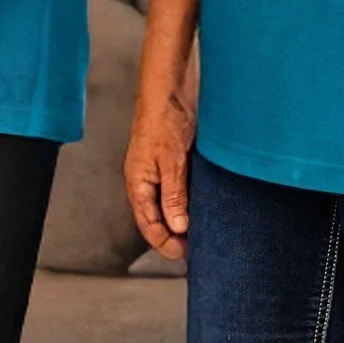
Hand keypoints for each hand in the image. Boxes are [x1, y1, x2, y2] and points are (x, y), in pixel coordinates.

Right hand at [125, 83, 195, 258]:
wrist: (171, 87)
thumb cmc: (164, 118)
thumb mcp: (170, 162)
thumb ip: (173, 196)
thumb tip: (178, 228)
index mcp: (138, 182)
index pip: (148, 224)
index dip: (164, 243)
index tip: (184, 256)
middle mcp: (147, 180)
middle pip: (157, 219)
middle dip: (174, 237)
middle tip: (196, 251)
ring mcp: (161, 171)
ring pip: (169, 206)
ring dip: (183, 222)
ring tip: (203, 234)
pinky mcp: (175, 161)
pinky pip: (180, 190)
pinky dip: (190, 203)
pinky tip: (205, 208)